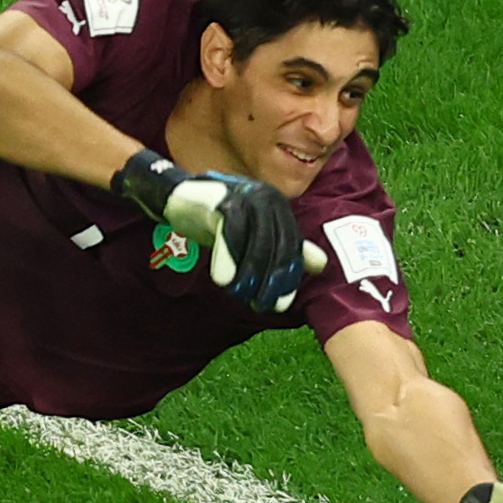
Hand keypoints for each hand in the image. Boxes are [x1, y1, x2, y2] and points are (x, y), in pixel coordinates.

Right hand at [113, 149, 328, 312]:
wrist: (180, 197)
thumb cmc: (219, 219)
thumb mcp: (255, 234)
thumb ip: (286, 247)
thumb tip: (323, 264)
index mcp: (280, 208)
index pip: (291, 249)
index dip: (287, 279)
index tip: (279, 305)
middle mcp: (269, 199)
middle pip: (277, 248)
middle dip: (269, 281)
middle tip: (258, 305)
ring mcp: (247, 197)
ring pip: (255, 243)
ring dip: (248, 273)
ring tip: (239, 295)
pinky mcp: (223, 200)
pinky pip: (230, 233)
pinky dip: (227, 259)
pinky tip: (222, 280)